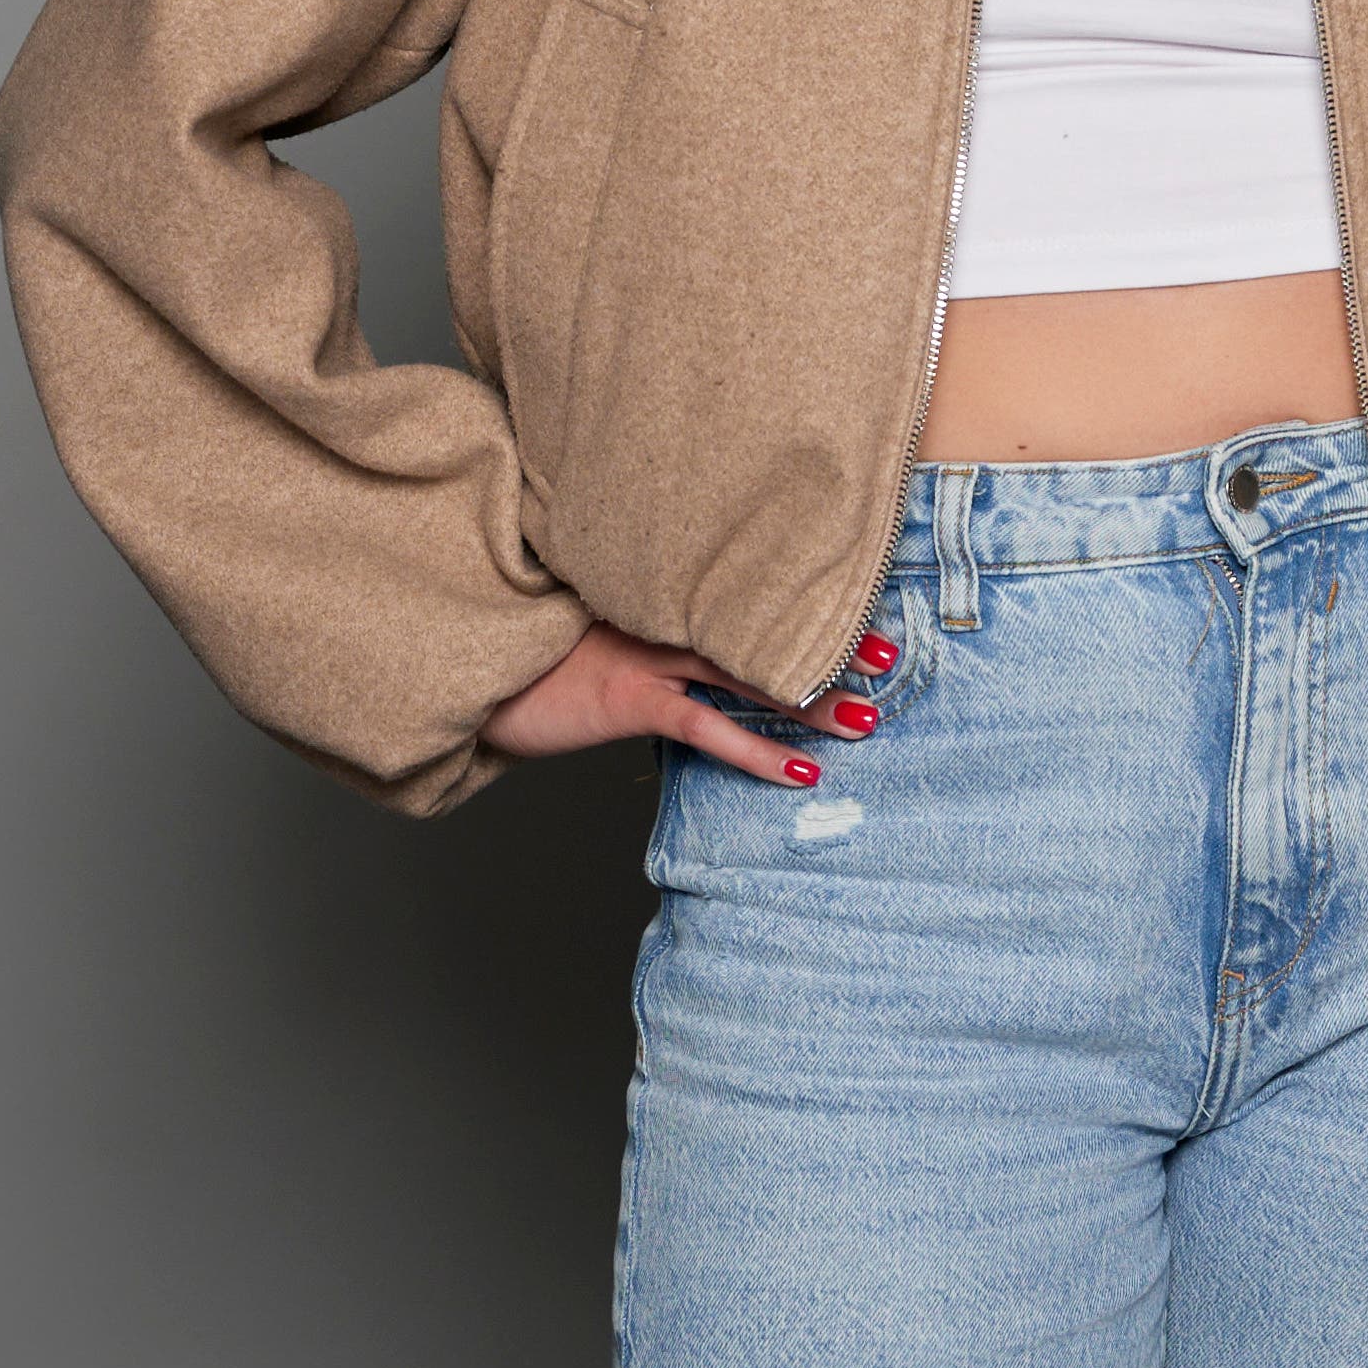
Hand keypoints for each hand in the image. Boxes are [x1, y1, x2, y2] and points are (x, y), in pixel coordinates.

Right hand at [480, 616, 854, 787]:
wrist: (474, 671)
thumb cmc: (537, 654)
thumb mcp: (602, 629)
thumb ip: (654, 626)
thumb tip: (707, 652)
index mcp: (661, 597)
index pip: (747, 597)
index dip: (804, 602)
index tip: (859, 600)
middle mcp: (663, 618)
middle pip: (763, 627)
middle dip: (831, 642)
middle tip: (893, 651)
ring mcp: (647, 657)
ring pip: (749, 677)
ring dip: (813, 700)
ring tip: (869, 715)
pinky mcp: (630, 699)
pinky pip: (707, 728)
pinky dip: (758, 752)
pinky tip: (801, 771)